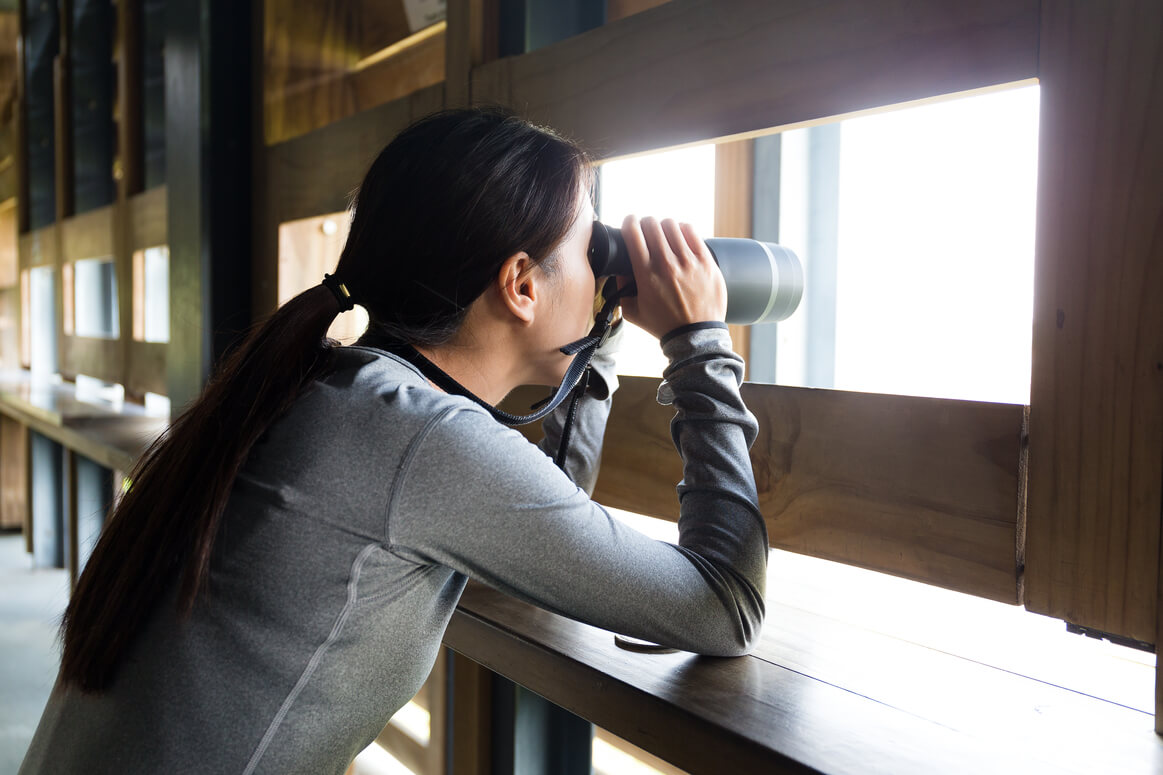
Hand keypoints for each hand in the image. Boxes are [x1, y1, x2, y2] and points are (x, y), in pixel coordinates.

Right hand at [616, 215, 726, 339]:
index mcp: (646, 274)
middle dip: (645, 223)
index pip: (632, 232)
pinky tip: (680, 236)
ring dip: (663, 226)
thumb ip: (621, 291)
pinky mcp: (706, 261)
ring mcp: (688, 261)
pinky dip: (682, 229)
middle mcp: (666, 263)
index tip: (629, 224)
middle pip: (651, 224)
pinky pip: (691, 232)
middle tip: (646, 231)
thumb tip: (620, 272)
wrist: (695, 336)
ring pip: (671, 225)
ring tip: (664, 234)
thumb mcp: (633, 312)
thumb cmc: (664, 325)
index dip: (628, 222)